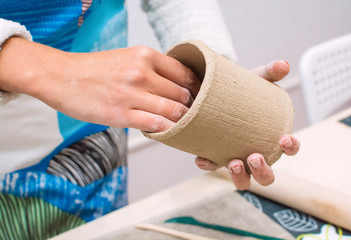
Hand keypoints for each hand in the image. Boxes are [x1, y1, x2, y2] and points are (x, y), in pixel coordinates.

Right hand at [0, 38, 200, 131]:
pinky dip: (168, 130)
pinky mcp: (121, 115)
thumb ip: (152, 69)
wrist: (61, 77)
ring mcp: (132, 95)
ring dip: (183, 121)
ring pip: (174, 111)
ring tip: (184, 126)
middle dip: (192, 107)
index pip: (185, 74)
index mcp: (145, 56)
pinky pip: (156, 125)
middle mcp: (142, 73)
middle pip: (183, 94)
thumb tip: (177, 85)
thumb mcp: (127, 58)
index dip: (196, 88)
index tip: (198, 97)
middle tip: (194, 115)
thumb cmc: (95, 69)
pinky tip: (169, 132)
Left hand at [195, 60, 299, 189]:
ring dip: (240, 176)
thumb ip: (270, 72)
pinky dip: (208, 164)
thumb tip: (283, 64)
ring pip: (243, 180)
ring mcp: (236, 156)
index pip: (288, 148)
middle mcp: (255, 152)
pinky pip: (213, 166)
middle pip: (266, 175)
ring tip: (234, 162)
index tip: (284, 139)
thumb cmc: (242, 91)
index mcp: (270, 136)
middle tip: (254, 156)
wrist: (215, 91)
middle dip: (263, 171)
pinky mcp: (216, 154)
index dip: (291, 148)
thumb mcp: (256, 79)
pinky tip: (201, 158)